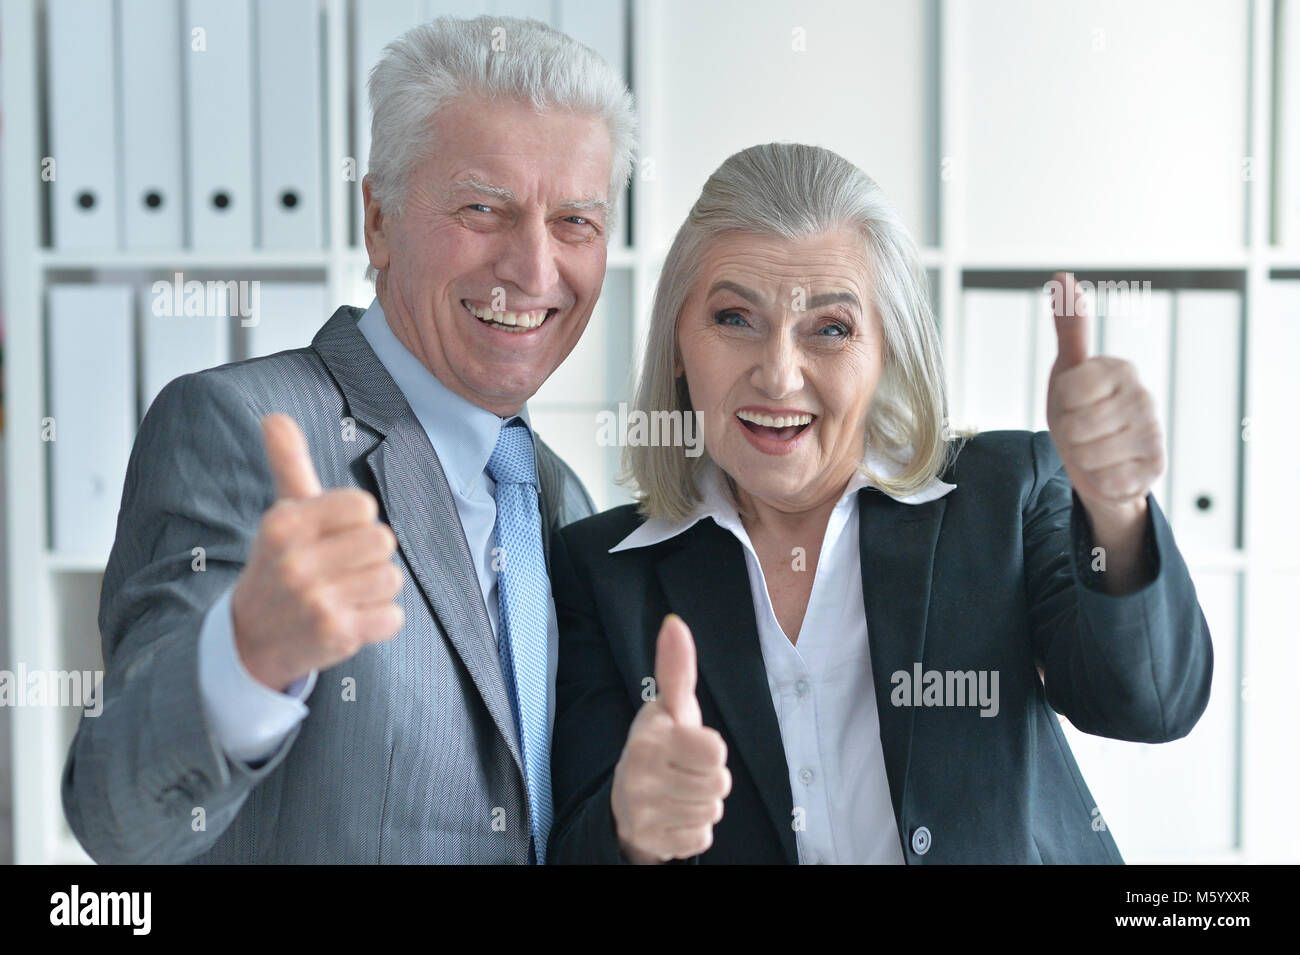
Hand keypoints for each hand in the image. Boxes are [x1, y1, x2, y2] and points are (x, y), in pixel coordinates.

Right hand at [230, 414, 404, 690]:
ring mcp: (316, 601)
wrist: (250, 640)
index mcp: (284, 523)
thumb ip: (289, 464)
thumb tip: (274, 417)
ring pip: (392, 578)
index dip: (356, 520)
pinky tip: (350, 620)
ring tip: (344, 595)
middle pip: (383, 540)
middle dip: (369, 555)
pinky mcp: (336, 635)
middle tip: (340, 569)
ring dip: (376, 589)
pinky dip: (380, 621)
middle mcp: (296, 562)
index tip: (334, 535)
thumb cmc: (278, 565)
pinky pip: (394, 617)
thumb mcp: (281, 515)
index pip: (362, 505)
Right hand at [611, 614, 731, 863]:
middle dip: (711, 779)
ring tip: (680, 792)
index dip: (711, 749)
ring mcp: (641, 810)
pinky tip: (675, 815)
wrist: (626, 799)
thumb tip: (674, 623)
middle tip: (686, 772)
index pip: (716, 750)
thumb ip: (677, 668)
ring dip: (703, 804)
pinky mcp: (649, 839)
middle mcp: (639, 772)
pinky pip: (700, 838)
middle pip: (720, 784)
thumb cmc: (661, 744)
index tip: (691, 745)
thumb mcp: (671, 706)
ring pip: (712, 811)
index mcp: (649, 736)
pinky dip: (694, 829)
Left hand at [1046, 271, 1164, 525]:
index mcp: (1119, 369)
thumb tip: (1062, 275)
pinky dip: (1100, 480)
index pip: (1068, 389)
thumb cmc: (1080, 410)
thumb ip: (1068, 326)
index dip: (1060, 402)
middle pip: (1076, 425)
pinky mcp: (1156, 467)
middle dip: (1069, 435)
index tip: (1071, 401)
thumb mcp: (1067, 370)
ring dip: (1084, 459)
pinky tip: (1112, 469)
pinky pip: (1108, 480)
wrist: (1101, 461)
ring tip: (1095, 450)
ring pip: (1090, 455)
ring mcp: (1153, 432)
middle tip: (1081, 432)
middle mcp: (1143, 396)